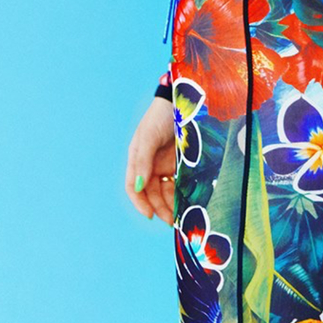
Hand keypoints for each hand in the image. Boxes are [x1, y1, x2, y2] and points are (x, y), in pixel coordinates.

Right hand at [126, 97, 175, 225]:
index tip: (150, 215)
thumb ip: (143, 161)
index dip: (139, 202)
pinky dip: (181, 194)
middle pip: (151, 193)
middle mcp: (149, 165)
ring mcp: (164, 164)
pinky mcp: (179, 163)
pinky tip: (188, 203)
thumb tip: (139, 187)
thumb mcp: (149, 136)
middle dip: (159, 208)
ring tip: (181, 217)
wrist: (182, 101)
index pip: (134, 187)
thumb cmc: (161, 116)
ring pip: (165, 191)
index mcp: (137, 159)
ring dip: (170, 204)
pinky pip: (178, 184)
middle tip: (171, 221)